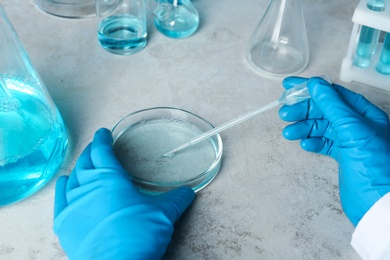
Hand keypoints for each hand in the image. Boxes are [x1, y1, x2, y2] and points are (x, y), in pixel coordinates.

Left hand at [54, 128, 194, 258]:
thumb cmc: (138, 236)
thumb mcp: (164, 214)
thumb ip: (177, 199)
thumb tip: (188, 192)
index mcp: (110, 177)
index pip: (102, 150)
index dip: (102, 139)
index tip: (103, 133)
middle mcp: (87, 185)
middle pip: (86, 161)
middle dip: (92, 151)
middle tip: (97, 148)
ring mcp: (73, 204)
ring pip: (73, 177)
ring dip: (80, 167)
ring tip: (85, 164)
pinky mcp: (64, 223)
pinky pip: (60, 197)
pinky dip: (64, 186)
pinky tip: (66, 181)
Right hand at [278, 77, 389, 225]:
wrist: (378, 203)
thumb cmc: (375, 167)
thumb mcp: (352, 130)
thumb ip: (332, 105)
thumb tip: (316, 85)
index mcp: (365, 114)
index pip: (333, 94)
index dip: (310, 88)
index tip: (289, 87)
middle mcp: (357, 125)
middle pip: (324, 110)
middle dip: (303, 111)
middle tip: (284, 114)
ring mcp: (350, 141)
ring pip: (320, 127)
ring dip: (303, 128)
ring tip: (289, 133)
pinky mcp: (343, 156)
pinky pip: (323, 143)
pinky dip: (312, 142)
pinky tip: (305, 145)